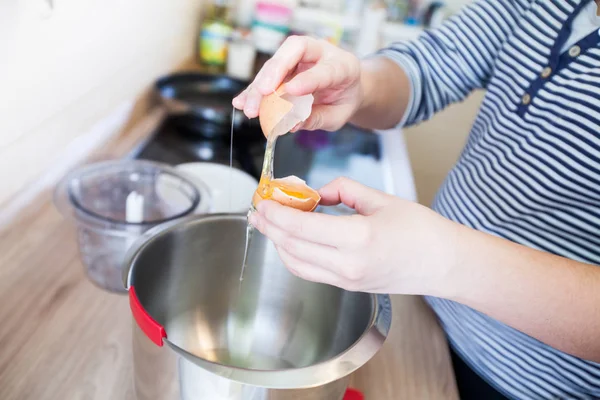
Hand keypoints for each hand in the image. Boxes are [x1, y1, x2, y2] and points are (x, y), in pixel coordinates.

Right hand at [232, 36, 362, 131]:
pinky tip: (241, 101)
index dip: (307, 79)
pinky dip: (253, 89)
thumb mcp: (339, 115)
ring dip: (259, 85)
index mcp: (342, 66)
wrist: (347, 88)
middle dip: (276, 70)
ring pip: (276, 62)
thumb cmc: (344, 100)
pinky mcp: (285, 65)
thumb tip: (292, 125)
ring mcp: (301, 56)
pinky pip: (267, 75)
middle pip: (295, 48)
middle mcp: (320, 53)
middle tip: (263, 91)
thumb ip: (318, 118)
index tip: (291, 90)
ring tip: (249, 108)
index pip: (324, 69)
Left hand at [249, 178, 457, 294]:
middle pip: (291, 246)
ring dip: (277, 242)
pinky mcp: (347, 287)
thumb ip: (342, 190)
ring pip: (295, 263)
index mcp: (357, 238)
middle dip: (269, 226)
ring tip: (269, 223)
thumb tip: (315, 193)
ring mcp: (346, 281)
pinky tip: (290, 240)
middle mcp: (347, 265)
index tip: (263, 200)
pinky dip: (293, 255)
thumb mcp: (380, 199)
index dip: (276, 213)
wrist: (444, 264)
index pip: (300, 227)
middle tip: (258, 209)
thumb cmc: (421, 230)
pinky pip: (309, 272)